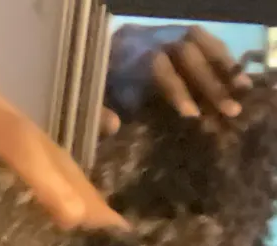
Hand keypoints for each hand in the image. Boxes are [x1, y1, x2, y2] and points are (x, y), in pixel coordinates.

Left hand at [102, 22, 253, 134]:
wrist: (105, 52)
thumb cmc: (102, 85)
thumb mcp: (92, 99)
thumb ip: (98, 113)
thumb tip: (113, 125)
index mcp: (130, 54)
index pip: (158, 67)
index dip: (176, 90)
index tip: (193, 114)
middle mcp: (153, 37)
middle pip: (187, 54)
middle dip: (209, 82)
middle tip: (229, 110)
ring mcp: (170, 32)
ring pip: (200, 43)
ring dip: (223, 67)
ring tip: (242, 91)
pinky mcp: (182, 33)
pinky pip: (206, 41)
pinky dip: (223, 58)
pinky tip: (237, 78)